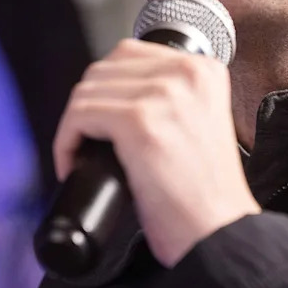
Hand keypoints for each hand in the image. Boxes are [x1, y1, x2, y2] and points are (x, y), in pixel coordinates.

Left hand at [54, 39, 259, 266]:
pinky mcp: (140, 121)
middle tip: (86, 144)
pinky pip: (79, 116)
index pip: (129, 53)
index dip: (105, 89)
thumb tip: (114, 97)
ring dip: (72, 127)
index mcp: (204, 69)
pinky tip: (73, 165)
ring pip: (87, 92)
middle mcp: (187, 72)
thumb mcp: (199, 125)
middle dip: (86, 107)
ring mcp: (164, 94)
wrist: (221, 234)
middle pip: (103, 69)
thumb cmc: (206, 197)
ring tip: (80, 159)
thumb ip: (170, 100)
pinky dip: (66, 142)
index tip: (100, 123)